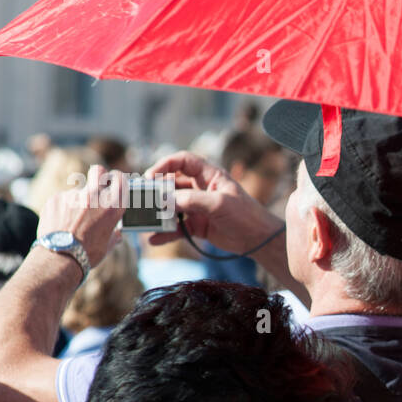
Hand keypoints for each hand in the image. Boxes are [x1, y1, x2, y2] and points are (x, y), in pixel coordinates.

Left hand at [37, 164, 124, 268]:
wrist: (60, 258)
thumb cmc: (87, 254)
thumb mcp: (108, 244)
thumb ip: (114, 234)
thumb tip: (116, 233)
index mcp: (113, 207)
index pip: (120, 178)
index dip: (118, 178)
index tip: (114, 180)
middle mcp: (94, 197)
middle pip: (98, 171)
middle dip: (98, 175)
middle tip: (96, 186)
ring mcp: (73, 195)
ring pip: (78, 191)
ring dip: (77, 201)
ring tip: (72, 221)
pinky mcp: (56, 198)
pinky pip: (62, 199)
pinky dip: (62, 209)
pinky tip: (61, 223)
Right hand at [145, 150, 281, 253]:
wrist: (258, 240)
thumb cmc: (245, 215)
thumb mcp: (219, 204)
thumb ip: (192, 200)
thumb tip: (165, 200)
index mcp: (209, 175)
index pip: (183, 161)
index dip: (165, 165)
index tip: (150, 176)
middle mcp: (201, 188)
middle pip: (172, 184)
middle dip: (157, 191)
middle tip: (143, 200)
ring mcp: (198, 207)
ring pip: (171, 206)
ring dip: (158, 213)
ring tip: (144, 220)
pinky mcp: (197, 225)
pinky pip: (176, 227)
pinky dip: (166, 233)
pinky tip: (154, 239)